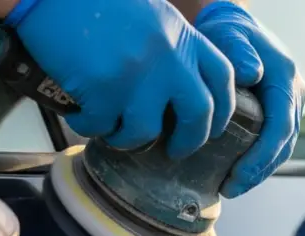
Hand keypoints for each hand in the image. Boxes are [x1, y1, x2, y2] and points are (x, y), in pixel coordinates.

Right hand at [7, 0, 235, 159]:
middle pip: (198, 114)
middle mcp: (168, 57)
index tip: (214, 127)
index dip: (223, 109)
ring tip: (113, 130)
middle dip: (189, 141)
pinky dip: (89, 126)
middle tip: (175, 151)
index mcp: (182, 36)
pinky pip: (101, 127)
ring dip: (127, 138)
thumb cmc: (94, 2)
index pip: (223, 78)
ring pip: (146, 132)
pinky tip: (81, 114)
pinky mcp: (103, 89)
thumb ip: (171, 48)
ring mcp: (137, 75)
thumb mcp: (150, 16)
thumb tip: (180, 90)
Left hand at [194, 2, 304, 196]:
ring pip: (283, 147)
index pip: (279, 128)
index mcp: (285, 80)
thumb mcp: (228, 36)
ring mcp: (290, 104)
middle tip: (230, 189)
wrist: (234, 25)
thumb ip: (238, 52)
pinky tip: (238, 173)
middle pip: (284, 145)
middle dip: (258, 172)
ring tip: (231, 187)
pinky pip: (276, 142)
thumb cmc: (227, 32)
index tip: (237, 176)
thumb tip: (252, 74)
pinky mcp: (281, 111)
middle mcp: (294, 94)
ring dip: (260, 171)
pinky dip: (260, 161)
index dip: (261, 157)